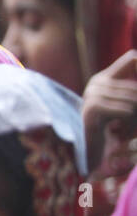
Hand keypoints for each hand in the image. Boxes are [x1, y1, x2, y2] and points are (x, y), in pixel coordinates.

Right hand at [82, 50, 136, 171]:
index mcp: (101, 78)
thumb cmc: (105, 134)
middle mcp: (95, 83)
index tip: (135, 106)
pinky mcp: (93, 109)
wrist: (83, 156)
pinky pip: (128, 112)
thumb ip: (129, 91)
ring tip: (124, 132)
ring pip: (135, 102)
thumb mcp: (120, 109)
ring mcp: (92, 95)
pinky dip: (130, 126)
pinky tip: (119, 135)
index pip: (133, 60)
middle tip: (131, 128)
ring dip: (136, 122)